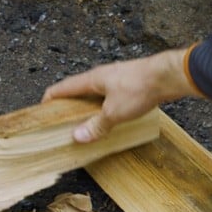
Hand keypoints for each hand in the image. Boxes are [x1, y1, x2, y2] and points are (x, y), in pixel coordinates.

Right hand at [42, 48, 195, 141]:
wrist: (169, 76)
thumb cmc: (140, 88)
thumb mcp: (114, 113)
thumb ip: (96, 126)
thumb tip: (78, 136)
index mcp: (92, 79)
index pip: (63, 87)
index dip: (51, 98)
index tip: (43, 109)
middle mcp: (102, 75)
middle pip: (79, 89)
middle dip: (69, 104)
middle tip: (63, 120)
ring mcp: (117, 77)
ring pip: (96, 92)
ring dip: (88, 106)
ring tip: (86, 122)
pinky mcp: (130, 82)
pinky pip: (110, 95)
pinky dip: (104, 106)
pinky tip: (110, 116)